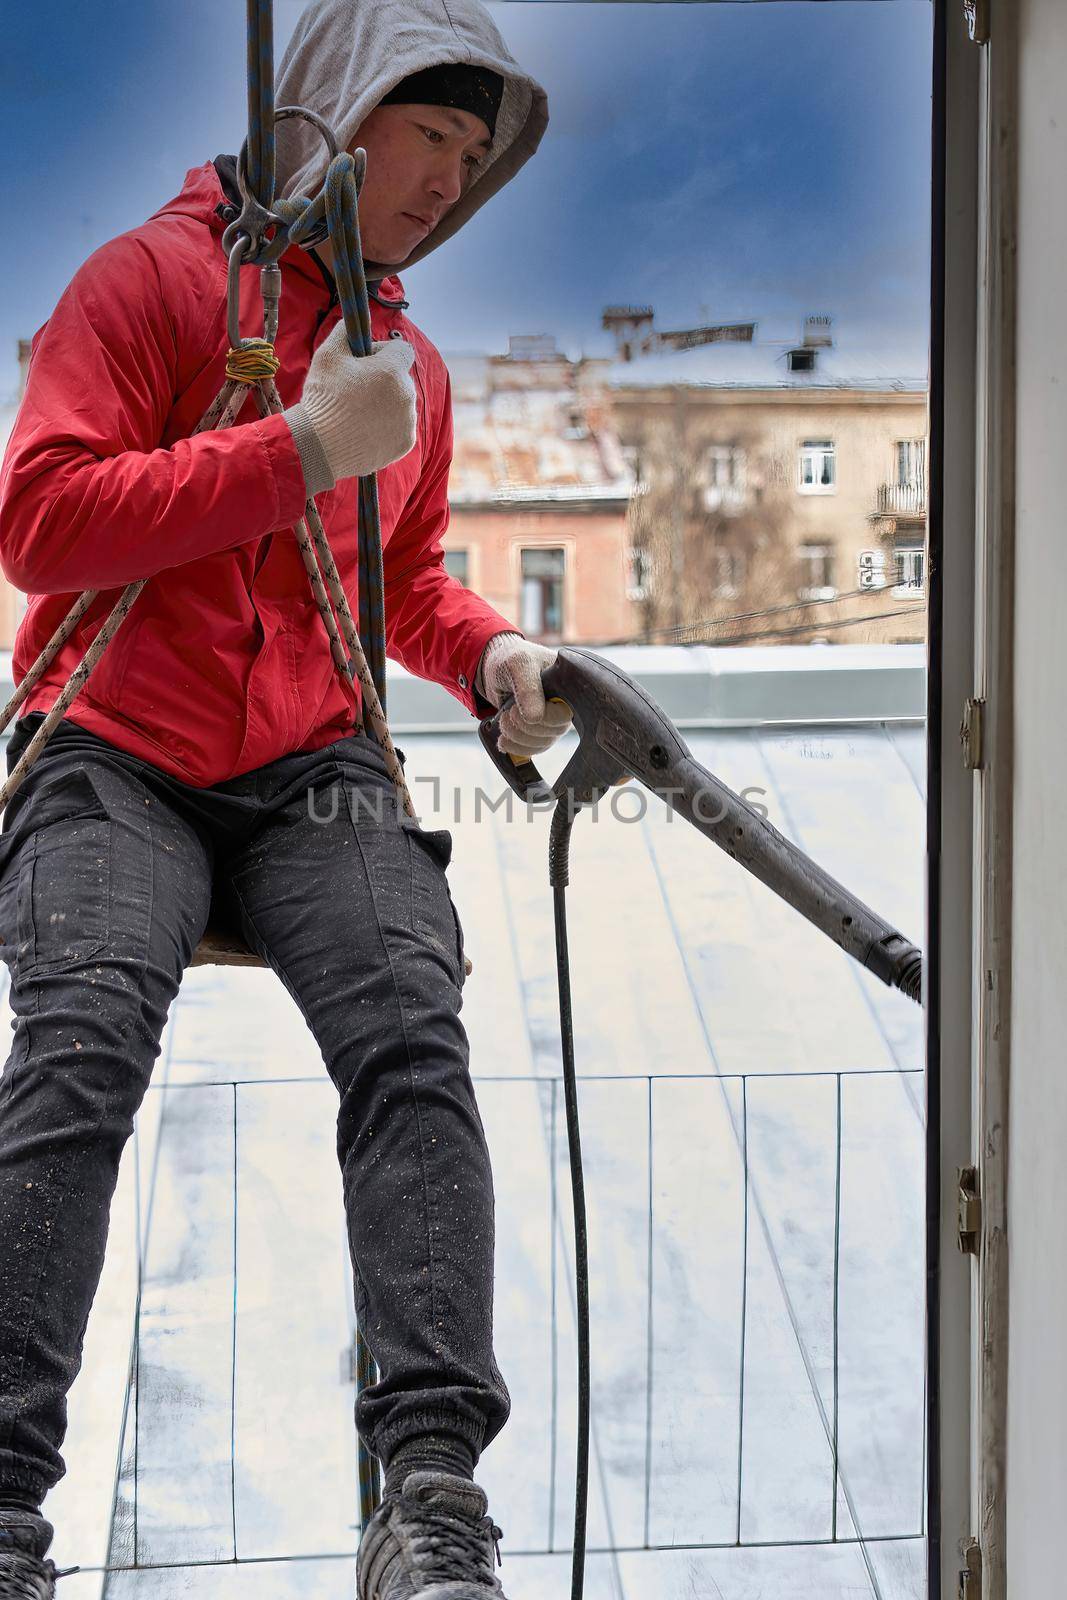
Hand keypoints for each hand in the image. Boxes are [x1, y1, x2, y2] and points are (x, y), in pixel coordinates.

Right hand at [283, 325, 416, 495]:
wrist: (320, 446)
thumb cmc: (323, 398)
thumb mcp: (328, 355)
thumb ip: (344, 332)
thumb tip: (351, 323)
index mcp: (392, 370)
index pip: (403, 350)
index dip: (384, 351)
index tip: (365, 361)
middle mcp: (407, 395)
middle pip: (401, 378)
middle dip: (383, 379)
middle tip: (355, 390)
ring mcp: (408, 421)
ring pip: (401, 403)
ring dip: (386, 403)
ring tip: (358, 413)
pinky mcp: (406, 443)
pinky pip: (401, 427)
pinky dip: (388, 426)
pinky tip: (365, 429)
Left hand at [476, 632, 572, 757]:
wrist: (494, 668)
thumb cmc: (510, 659)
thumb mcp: (518, 665)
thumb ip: (528, 689)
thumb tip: (536, 718)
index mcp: (565, 687)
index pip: (563, 716)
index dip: (541, 719)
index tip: (516, 709)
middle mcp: (562, 706)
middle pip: (552, 733)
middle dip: (524, 728)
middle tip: (507, 713)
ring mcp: (550, 721)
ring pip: (541, 744)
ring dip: (517, 738)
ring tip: (503, 721)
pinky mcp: (537, 731)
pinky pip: (533, 749)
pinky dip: (515, 747)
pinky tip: (503, 740)